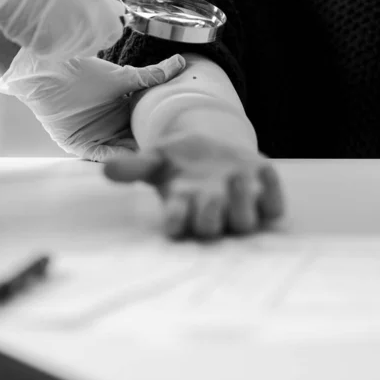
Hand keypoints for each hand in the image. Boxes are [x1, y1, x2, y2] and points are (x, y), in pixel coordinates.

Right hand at [0, 0, 123, 59]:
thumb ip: (99, 5)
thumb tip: (115, 11)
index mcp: (102, 16)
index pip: (114, 34)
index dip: (106, 30)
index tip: (99, 25)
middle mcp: (90, 34)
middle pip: (95, 46)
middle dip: (88, 37)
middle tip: (71, 22)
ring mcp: (71, 46)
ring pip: (76, 51)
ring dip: (69, 42)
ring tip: (53, 22)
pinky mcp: (50, 53)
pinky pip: (56, 53)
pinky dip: (51, 44)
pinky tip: (41, 28)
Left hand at [0, 50, 185, 160]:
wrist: (50, 71)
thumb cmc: (83, 71)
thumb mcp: (123, 77)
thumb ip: (152, 76)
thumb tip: (180, 61)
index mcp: (124, 111)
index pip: (146, 125)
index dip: (159, 131)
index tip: (177, 136)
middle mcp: (113, 126)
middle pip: (136, 142)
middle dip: (150, 148)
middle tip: (169, 155)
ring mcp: (97, 137)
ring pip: (122, 152)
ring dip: (135, 157)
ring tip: (153, 161)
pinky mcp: (80, 145)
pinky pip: (101, 156)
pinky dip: (114, 159)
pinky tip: (128, 160)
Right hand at [104, 132, 283, 239]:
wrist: (213, 151)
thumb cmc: (179, 161)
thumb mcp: (156, 158)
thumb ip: (134, 166)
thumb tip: (105, 170)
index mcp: (183, 208)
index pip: (177, 225)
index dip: (175, 223)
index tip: (171, 216)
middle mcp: (212, 213)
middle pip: (212, 228)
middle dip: (209, 216)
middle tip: (206, 195)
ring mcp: (240, 206)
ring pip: (244, 222)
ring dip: (241, 204)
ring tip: (235, 178)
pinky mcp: (265, 197)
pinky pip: (274, 206)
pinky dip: (273, 191)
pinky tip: (264, 170)